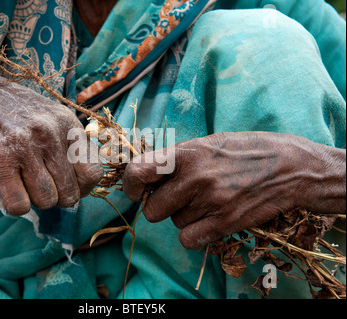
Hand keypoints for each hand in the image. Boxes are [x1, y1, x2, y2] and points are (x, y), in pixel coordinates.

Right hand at [0, 69, 102, 215]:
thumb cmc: (17, 114)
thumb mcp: (53, 118)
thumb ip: (73, 145)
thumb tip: (88, 182)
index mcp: (68, 124)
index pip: (93, 172)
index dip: (83, 186)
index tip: (70, 185)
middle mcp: (49, 135)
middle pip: (69, 194)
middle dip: (57, 197)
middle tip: (43, 184)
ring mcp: (24, 147)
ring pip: (46, 201)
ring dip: (36, 200)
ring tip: (25, 181)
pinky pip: (19, 205)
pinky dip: (15, 205)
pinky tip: (10, 189)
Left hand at [123, 132, 345, 249]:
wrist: (292, 166)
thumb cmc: (246, 150)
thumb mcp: (208, 142)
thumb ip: (177, 158)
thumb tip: (145, 174)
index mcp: (186, 153)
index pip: (139, 171)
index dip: (129, 184)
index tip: (135, 189)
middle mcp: (194, 178)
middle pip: (151, 210)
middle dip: (159, 206)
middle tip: (176, 197)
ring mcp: (210, 202)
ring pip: (173, 223)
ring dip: (183, 216)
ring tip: (206, 200)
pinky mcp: (225, 223)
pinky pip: (188, 239)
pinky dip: (193, 234)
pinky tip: (208, 219)